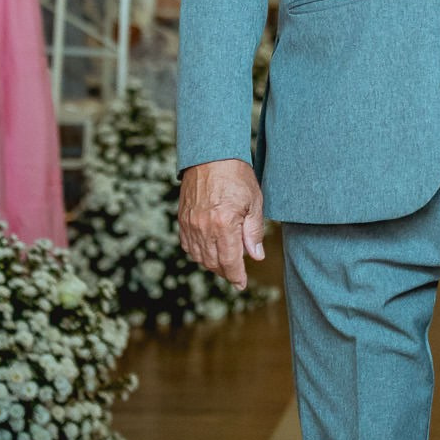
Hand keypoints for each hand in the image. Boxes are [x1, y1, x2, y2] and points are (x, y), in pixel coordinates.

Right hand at [177, 159, 265, 290]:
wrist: (211, 155)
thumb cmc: (237, 176)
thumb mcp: (254, 202)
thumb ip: (253, 232)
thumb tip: (256, 256)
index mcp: (224, 223)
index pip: (230, 261)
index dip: (236, 276)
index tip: (241, 284)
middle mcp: (204, 227)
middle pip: (213, 262)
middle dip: (226, 271)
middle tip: (236, 273)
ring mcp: (190, 223)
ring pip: (199, 256)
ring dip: (212, 264)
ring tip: (225, 262)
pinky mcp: (183, 218)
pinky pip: (188, 245)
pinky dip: (198, 253)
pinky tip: (209, 250)